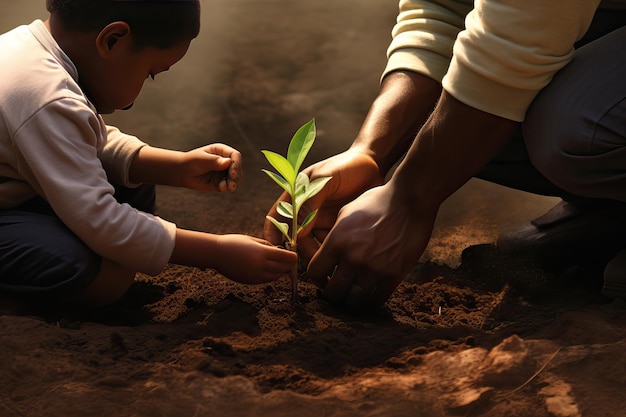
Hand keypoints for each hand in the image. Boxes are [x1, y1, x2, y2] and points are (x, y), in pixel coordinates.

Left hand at [180, 144, 241, 191]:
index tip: (232, 173)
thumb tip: (228, 162)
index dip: (236, 164)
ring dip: (234, 183)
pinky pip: (227, 185)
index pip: (235, 156)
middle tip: (232, 183)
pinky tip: (222, 188)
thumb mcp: (201, 159)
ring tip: (230, 188)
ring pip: (236, 178)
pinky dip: (226, 187)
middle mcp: (226, 161)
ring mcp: (224, 172)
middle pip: (237, 168)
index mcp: (222, 151)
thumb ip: (214, 161)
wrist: (183, 172)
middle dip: (236, 176)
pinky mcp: (221, 182)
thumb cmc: (191, 161)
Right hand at [214, 234, 297, 283]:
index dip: (292, 256)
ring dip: (280, 270)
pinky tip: (266, 268)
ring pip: (277, 276)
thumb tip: (280, 251)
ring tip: (275, 262)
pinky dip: (271, 275)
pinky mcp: (251, 281)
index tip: (293, 254)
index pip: (287, 258)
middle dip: (288, 264)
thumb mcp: (253, 240)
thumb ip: (268, 246)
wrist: (216, 254)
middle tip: (287, 258)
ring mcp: (255, 275)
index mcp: (262, 253)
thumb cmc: (234, 243)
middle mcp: (260, 266)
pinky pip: (267, 280)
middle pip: (284, 269)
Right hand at [264, 148, 382, 264]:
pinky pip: (330, 245)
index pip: (278, 217)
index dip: (273, 235)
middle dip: (298, 253)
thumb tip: (297, 232)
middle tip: (311, 265)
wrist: (374, 164)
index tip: (276, 252)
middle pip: (295, 238)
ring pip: (313, 245)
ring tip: (328, 264)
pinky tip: (342, 257)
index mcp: (296, 196)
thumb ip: (310, 202)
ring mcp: (321, 220)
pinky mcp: (337, 227)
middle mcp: (306, 211)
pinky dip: (333, 253)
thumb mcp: (325, 180)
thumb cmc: (346, 166)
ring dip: (317, 256)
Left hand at [307, 182, 436, 308]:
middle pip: (333, 292)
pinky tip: (370, 292)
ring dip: (351, 299)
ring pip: (354, 301)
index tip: (323, 278)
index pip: (314, 272)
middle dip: (332, 292)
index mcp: (337, 241)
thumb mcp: (346, 212)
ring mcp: (374, 269)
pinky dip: (370, 300)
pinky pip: (376, 299)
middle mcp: (353, 258)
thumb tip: (325, 252)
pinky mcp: (393, 275)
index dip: (316, 278)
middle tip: (337, 288)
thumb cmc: (377, 202)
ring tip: (353, 292)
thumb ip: (334, 235)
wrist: (410, 201)